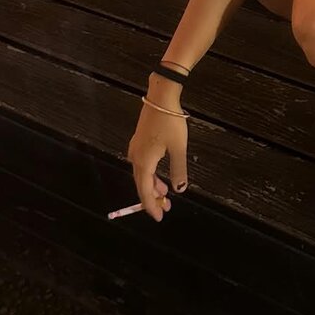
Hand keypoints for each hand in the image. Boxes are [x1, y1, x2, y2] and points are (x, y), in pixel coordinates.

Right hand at [126, 92, 188, 222]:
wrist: (161, 97)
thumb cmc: (170, 123)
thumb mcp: (178, 148)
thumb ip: (178, 170)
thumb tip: (179, 190)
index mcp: (143, 162)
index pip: (144, 191)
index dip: (151, 205)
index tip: (158, 217)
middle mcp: (135, 157)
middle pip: (141, 184)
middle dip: (153, 197)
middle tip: (166, 208)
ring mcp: (136, 148)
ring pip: (142, 174)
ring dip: (153, 185)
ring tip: (165, 193)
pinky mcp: (139, 140)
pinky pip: (143, 164)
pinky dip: (151, 174)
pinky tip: (160, 175)